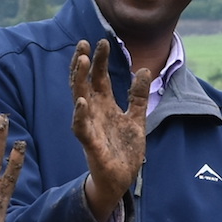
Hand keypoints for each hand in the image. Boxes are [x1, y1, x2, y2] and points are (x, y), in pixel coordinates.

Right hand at [71, 39, 145, 221]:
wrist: (121, 179)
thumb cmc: (124, 150)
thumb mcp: (137, 118)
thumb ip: (138, 96)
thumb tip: (144, 69)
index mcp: (105, 105)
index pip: (98, 77)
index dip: (99, 60)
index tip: (102, 41)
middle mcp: (94, 113)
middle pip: (85, 82)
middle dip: (83, 63)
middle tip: (83, 43)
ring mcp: (90, 127)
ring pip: (79, 99)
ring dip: (78, 80)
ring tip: (80, 61)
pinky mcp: (90, 144)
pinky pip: (81, 128)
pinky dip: (80, 115)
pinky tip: (82, 102)